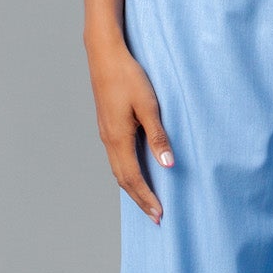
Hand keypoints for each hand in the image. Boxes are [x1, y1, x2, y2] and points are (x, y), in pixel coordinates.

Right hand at [86, 33, 174, 223]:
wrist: (104, 55)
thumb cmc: (128, 77)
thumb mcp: (149, 106)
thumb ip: (158, 136)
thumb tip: (168, 165)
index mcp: (119, 138)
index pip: (133, 178)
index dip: (146, 198)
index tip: (159, 215)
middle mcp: (109, 140)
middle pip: (123, 180)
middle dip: (140, 199)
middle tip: (155, 217)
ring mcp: (106, 133)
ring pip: (118, 170)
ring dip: (133, 188)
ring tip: (147, 201)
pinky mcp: (107, 126)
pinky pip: (117, 158)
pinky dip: (127, 173)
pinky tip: (136, 173)